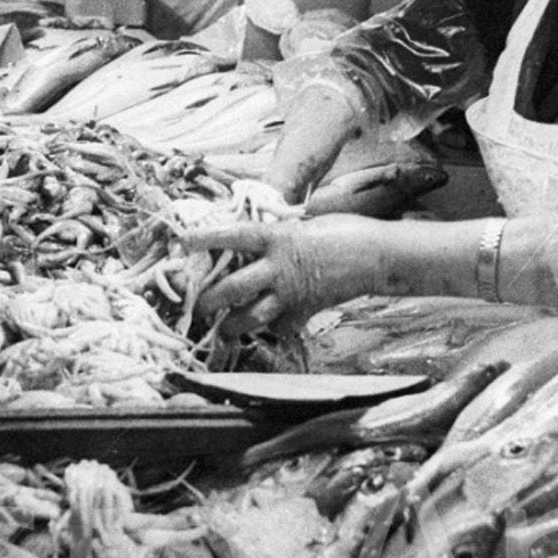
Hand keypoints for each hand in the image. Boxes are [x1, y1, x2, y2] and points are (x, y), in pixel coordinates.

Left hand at [183, 214, 391, 332]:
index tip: (182, 241)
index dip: (205, 238)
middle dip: (210, 300)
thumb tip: (256, 244)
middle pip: (233, 288)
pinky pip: (283, 325)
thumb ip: (278, 238)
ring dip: (233, 325)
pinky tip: (270, 327)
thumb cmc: (343, 231)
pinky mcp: (306, 310)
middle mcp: (278, 267)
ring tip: (222, 331)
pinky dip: (275, 328)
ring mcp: (291, 292)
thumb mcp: (304, 226)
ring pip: (252, 316)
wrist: (375, 255)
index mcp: (277, 238)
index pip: (232, 236)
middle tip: (196, 306)